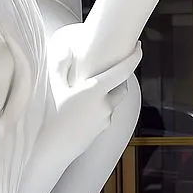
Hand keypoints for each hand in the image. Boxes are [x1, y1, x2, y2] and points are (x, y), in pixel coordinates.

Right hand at [44, 24, 141, 155]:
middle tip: (109, 73)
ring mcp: (106, 117)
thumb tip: (66, 50)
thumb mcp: (55, 87)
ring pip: (112, 101)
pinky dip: (99, 109)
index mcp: (96, 89)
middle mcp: (106, 103)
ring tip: (88, 95)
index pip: (123, 70)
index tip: (139, 47)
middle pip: (122, 87)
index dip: (134, 57)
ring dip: (106, 96)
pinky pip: (105, 114)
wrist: (55, 146)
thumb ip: (61, 67)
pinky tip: (83, 111)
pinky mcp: (104, 128)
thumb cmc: (53, 114)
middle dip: (119, 80)